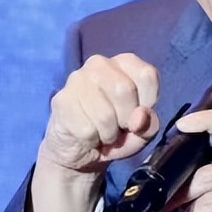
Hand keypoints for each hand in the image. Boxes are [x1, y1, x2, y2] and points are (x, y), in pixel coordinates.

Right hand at [38, 53, 160, 177]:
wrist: (78, 148)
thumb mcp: (143, 131)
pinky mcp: (61, 100)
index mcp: (125, 63)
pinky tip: (88, 134)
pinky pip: (87, 128)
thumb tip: (139, 117)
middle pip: (125, 90)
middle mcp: (99, 64)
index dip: (148, 101)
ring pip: (105, 114)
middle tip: (119, 125)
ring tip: (103, 131)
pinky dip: (93, 139)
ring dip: (109, 133)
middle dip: (127, 118)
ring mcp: (77, 79)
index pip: (147, 74)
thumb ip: (150, 124)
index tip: (138, 113)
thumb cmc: (117, 133)